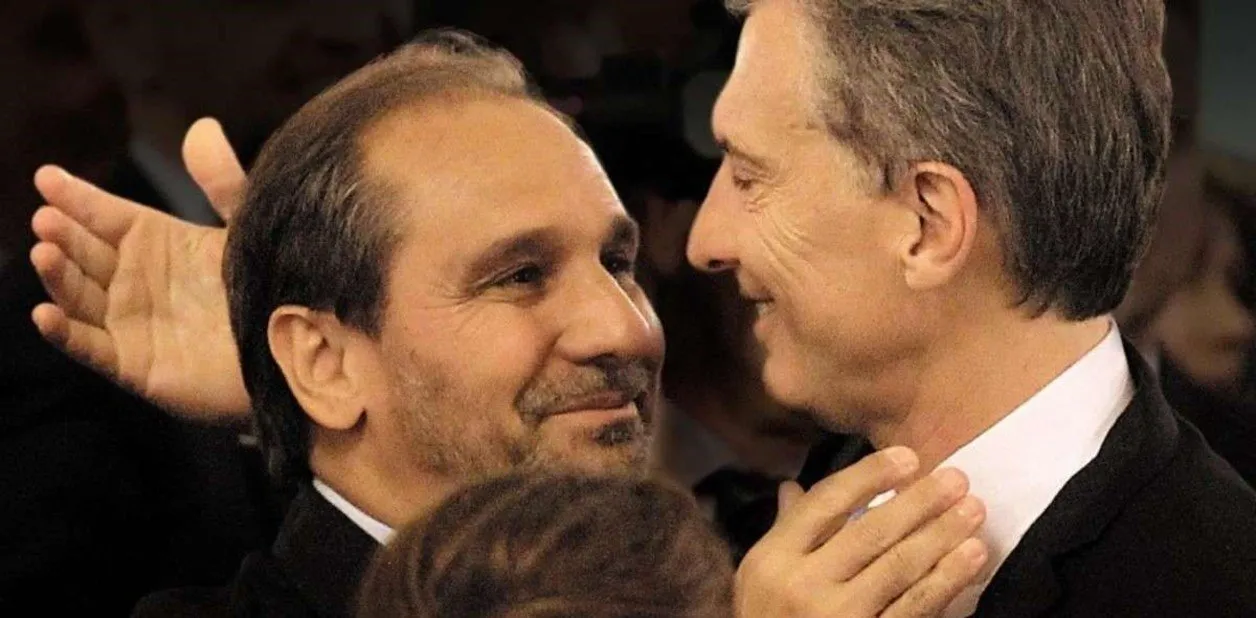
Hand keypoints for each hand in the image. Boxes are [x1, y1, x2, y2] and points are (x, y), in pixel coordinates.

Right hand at [29, 118, 250, 420]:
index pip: (108, 214)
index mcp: (159, 243)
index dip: (79, 197)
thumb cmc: (274, 288)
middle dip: (63, 234)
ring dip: (58, 276)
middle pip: (87, 253)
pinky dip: (64, 333)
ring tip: (45, 252)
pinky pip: (90, 348)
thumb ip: (224, 182)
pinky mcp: (135, 364)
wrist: (300, 354)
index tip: (48, 177)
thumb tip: (202, 127)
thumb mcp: (248, 228)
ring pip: (80, 297)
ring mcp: (132, 323)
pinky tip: (45, 313)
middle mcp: (137, 281)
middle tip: (47, 218)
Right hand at [735, 447, 987, 617]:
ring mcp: (837, 617)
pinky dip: (946, 579)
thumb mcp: (760, 577)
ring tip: (974, 511)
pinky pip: (915, 607)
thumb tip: (792, 488)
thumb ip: (784, 531)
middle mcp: (803, 585)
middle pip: (870, 532)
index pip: (826, 503)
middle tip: (957, 478)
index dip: (869, 476)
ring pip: (899, 567)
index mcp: (773, 557)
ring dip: (942, 535)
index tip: (908, 457)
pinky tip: (971, 557)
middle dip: (919, 502)